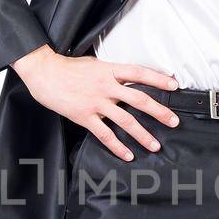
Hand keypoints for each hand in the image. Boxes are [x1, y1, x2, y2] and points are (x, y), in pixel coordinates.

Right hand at [12, 44, 179, 160]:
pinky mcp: (84, 116)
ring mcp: (95, 103)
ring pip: (125, 120)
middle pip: (139, 99)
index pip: (139, 73)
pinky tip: (127, 154)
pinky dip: (117, 146)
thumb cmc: (67, 67)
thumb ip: (111, 72)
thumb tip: (127, 78)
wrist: (44, 72)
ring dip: (142, 134)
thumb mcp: (94, 64)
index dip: (159, 78)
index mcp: (109, 70)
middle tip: (174, 122)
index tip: (174, 85)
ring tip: (155, 145)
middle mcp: (105, 86)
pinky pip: (104, 135)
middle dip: (159, 112)